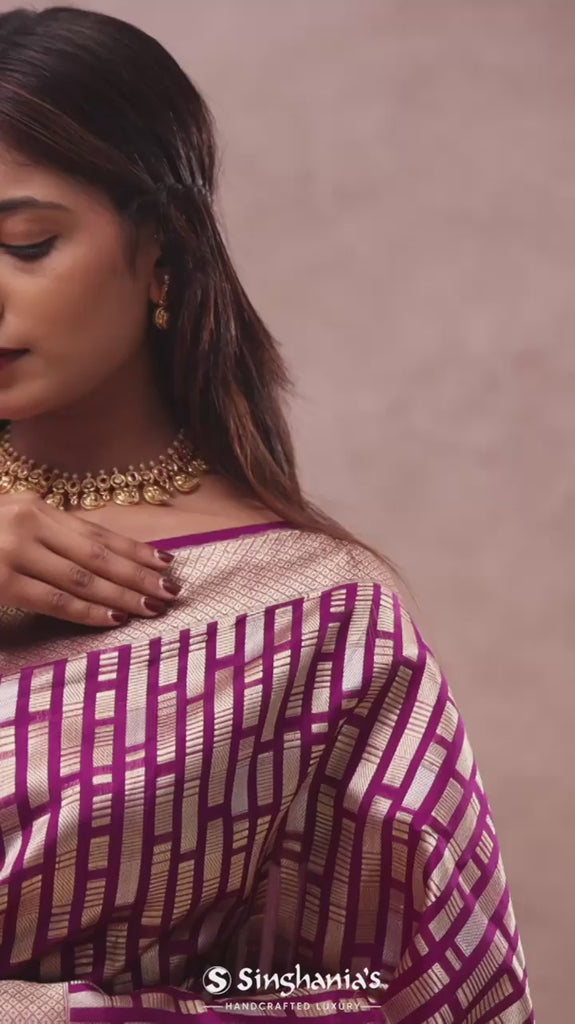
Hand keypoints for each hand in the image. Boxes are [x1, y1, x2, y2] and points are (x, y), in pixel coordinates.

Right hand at [0, 491, 180, 626]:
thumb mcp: (8, 522)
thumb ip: (44, 535)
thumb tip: (94, 557)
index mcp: (36, 508)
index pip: (96, 533)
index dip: (134, 549)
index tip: (167, 561)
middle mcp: (30, 524)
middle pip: (97, 554)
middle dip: (139, 573)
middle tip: (173, 589)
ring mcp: (16, 552)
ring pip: (82, 578)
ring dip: (123, 595)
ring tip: (153, 607)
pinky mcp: (2, 582)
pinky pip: (55, 600)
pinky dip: (88, 612)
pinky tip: (114, 619)